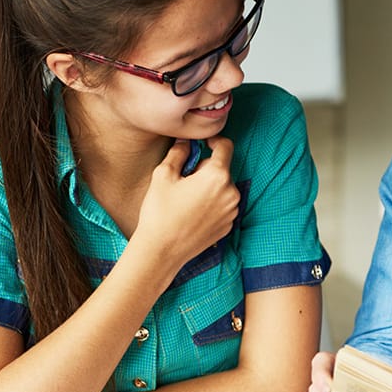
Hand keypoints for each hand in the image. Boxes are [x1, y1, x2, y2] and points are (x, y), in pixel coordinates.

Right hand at [132, 136, 240, 267]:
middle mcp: (231, 193)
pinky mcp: (229, 225)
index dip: (214, 141)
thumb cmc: (160, 212)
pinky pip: (223, 206)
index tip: (205, 143)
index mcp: (217, 176)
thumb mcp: (163, 175)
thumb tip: (185, 142)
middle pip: (222, 169)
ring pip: (223, 188)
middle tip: (185, 180)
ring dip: (210, 187)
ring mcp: (232, 211)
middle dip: (206, 169)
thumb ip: (178, 153)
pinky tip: (193, 213)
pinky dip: (212, 204)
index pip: (225, 147)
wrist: (161, 251)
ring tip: (187, 199)